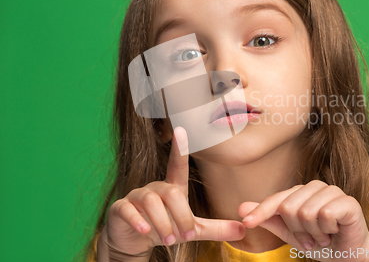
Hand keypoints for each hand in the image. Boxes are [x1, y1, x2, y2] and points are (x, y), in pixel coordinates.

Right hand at [101, 126, 245, 255]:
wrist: (133, 241)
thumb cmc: (166, 228)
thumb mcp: (193, 230)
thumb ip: (216, 229)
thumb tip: (244, 230)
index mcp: (173, 188)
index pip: (177, 165)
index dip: (179, 148)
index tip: (181, 130)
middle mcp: (154, 188)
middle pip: (172, 194)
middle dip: (181, 217)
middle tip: (184, 237)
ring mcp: (136, 196)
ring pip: (152, 203)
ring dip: (163, 224)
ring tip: (169, 241)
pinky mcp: (120, 208)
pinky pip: (128, 210)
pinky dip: (138, 221)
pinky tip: (145, 231)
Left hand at [238, 180, 368, 261]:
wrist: (348, 256)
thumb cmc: (320, 243)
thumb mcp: (290, 233)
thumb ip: (269, 219)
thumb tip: (242, 207)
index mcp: (300, 192)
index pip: (276, 200)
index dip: (261, 212)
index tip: (246, 223)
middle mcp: (315, 187)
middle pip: (290, 208)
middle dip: (298, 232)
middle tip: (310, 239)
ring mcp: (332, 191)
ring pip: (306, 212)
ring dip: (314, 234)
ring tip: (323, 236)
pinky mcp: (348, 201)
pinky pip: (325, 215)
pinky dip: (327, 230)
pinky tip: (334, 232)